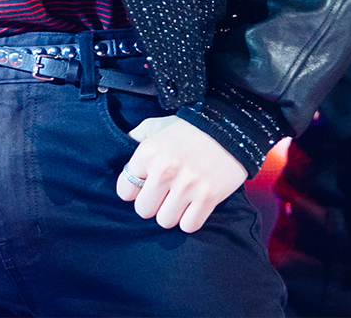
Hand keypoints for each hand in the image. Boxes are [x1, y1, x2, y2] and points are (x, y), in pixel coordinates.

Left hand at [115, 115, 248, 233]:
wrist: (229, 128)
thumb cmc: (190, 129)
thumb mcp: (157, 125)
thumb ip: (136, 137)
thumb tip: (121, 147)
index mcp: (148, 152)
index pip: (125, 190)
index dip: (135, 189)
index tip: (145, 185)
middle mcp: (165, 169)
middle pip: (143, 210)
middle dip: (153, 203)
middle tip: (165, 193)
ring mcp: (187, 185)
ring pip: (165, 220)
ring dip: (172, 212)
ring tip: (181, 197)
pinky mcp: (208, 197)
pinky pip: (188, 225)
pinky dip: (191, 219)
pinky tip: (194, 204)